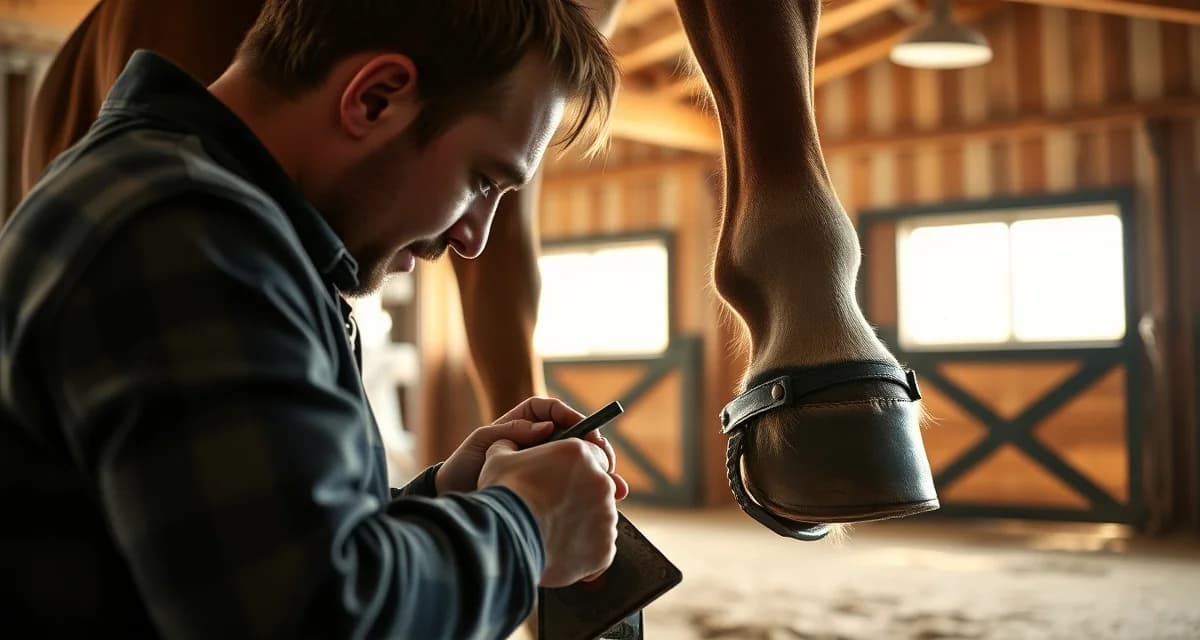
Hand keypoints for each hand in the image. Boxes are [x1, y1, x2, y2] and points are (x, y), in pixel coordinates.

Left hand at [438, 396, 628, 498]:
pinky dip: (590, 493)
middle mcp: (538, 442)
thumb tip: (546, 427)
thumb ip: (512, 431)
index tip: (585, 431)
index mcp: (525, 423)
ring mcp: (544, 466)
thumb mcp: (483, 443)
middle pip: (575, 438)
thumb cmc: (463, 466)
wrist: (455, 499)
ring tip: (615, 486)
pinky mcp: (548, 488)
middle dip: (595, 448)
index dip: (573, 417)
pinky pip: (573, 486)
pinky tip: (605, 503)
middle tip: (606, 458)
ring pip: (579, 464)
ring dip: (600, 473)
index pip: (555, 413)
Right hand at [479, 436, 617, 586]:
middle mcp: (600, 483)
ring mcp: (606, 517)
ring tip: (555, 530)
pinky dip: (585, 548)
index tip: (567, 477)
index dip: (581, 466)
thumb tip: (508, 444)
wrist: (504, 539)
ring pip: (602, 517)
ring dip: (585, 521)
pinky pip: (600, 546)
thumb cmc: (503, 496)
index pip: (595, 454)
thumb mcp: (500, 458)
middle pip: (601, 486)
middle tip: (557, 507)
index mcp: (579, 454)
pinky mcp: (604, 548)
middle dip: (584, 494)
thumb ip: (512, 446)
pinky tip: (561, 549)